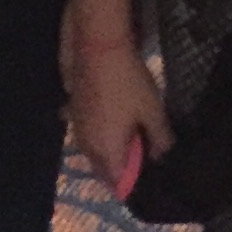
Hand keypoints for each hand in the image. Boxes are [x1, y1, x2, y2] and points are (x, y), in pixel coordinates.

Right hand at [69, 36, 170, 192]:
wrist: (98, 47)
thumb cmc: (128, 83)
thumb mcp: (153, 111)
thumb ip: (160, 139)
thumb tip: (160, 156)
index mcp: (106, 152)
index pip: (117, 183)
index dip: (132, 184)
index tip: (147, 174)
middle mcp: (86, 145)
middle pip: (103, 168)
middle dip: (120, 167)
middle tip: (142, 153)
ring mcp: (76, 127)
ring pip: (93, 149)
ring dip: (108, 149)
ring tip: (128, 135)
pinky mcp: (71, 109)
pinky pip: (86, 130)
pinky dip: (97, 129)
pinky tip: (107, 116)